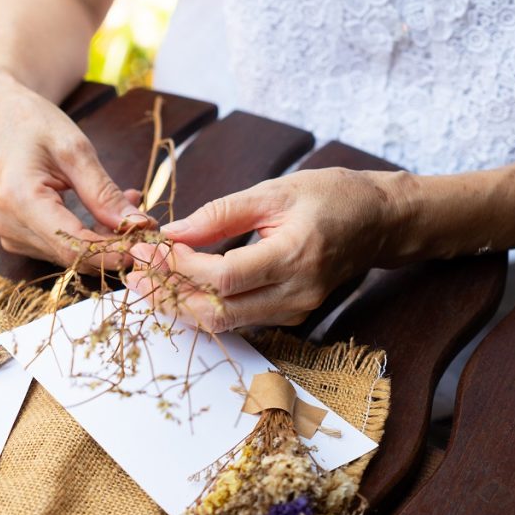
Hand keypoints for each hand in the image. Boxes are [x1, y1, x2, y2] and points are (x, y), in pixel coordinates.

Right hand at [0, 69, 151, 267]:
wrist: (1, 115)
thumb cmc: (35, 122)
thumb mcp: (76, 150)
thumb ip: (104, 193)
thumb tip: (136, 226)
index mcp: (18, 198)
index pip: (72, 245)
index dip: (112, 252)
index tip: (146, 244)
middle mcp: (7, 224)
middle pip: (71, 254)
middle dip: (113, 244)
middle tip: (146, 219)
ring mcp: (7, 233)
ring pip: (67, 254)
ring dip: (103, 238)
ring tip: (128, 203)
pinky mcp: (14, 236)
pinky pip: (58, 246)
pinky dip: (86, 235)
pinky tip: (104, 212)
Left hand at [126, 167, 408, 331]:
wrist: (379, 222)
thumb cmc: (331, 196)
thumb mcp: (274, 191)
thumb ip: (221, 213)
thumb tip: (173, 232)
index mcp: (295, 256)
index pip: (223, 277)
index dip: (179, 267)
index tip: (149, 249)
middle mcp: (296, 294)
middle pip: (218, 312)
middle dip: (169, 296)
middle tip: (134, 275)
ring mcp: (295, 311)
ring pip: (224, 323)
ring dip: (181, 304)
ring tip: (148, 281)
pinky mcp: (290, 317)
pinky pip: (238, 320)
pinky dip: (204, 305)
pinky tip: (179, 286)